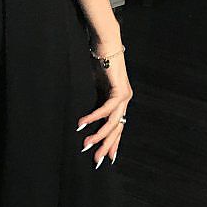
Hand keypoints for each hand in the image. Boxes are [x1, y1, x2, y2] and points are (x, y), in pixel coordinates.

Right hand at [78, 49, 132, 167]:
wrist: (105, 45)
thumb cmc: (98, 63)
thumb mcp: (94, 87)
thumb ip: (93, 101)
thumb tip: (83, 118)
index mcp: (119, 102)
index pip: (117, 127)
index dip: (112, 143)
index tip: (106, 158)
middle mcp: (124, 101)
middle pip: (117, 129)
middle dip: (106, 146)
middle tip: (96, 160)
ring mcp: (124, 97)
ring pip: (112, 123)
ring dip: (99, 135)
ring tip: (86, 144)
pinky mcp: (120, 91)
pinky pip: (106, 109)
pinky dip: (93, 117)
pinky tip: (82, 124)